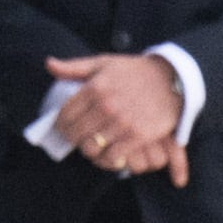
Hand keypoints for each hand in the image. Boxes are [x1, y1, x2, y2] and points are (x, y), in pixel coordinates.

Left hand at [57, 54, 194, 179]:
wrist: (173, 79)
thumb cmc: (135, 71)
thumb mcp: (104, 63)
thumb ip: (74, 67)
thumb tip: (49, 64)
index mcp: (95, 87)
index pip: (65, 113)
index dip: (60, 123)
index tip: (61, 127)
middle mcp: (106, 105)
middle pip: (76, 133)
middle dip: (71, 138)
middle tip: (74, 139)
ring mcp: (122, 122)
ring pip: (92, 147)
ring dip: (88, 149)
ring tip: (90, 146)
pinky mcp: (138, 136)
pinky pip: (113, 156)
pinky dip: (107, 159)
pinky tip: (107, 153)